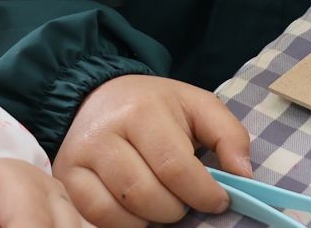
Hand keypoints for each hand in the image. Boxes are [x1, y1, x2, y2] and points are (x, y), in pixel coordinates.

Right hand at [53, 76, 250, 227]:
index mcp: (144, 110)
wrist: (100, 96)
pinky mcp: (66, 177)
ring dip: (152, 219)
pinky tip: (138, 213)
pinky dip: (124, 224)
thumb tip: (244, 177)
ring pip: (121, 211)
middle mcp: (106, 132)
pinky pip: (96, 217)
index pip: (175, 167)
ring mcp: (82, 156)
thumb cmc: (156, 105)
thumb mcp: (199, 105)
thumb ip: (229, 136)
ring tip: (164, 205)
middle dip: (177, 209)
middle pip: (147, 194)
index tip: (218, 202)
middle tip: (186, 202)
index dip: (202, 193)